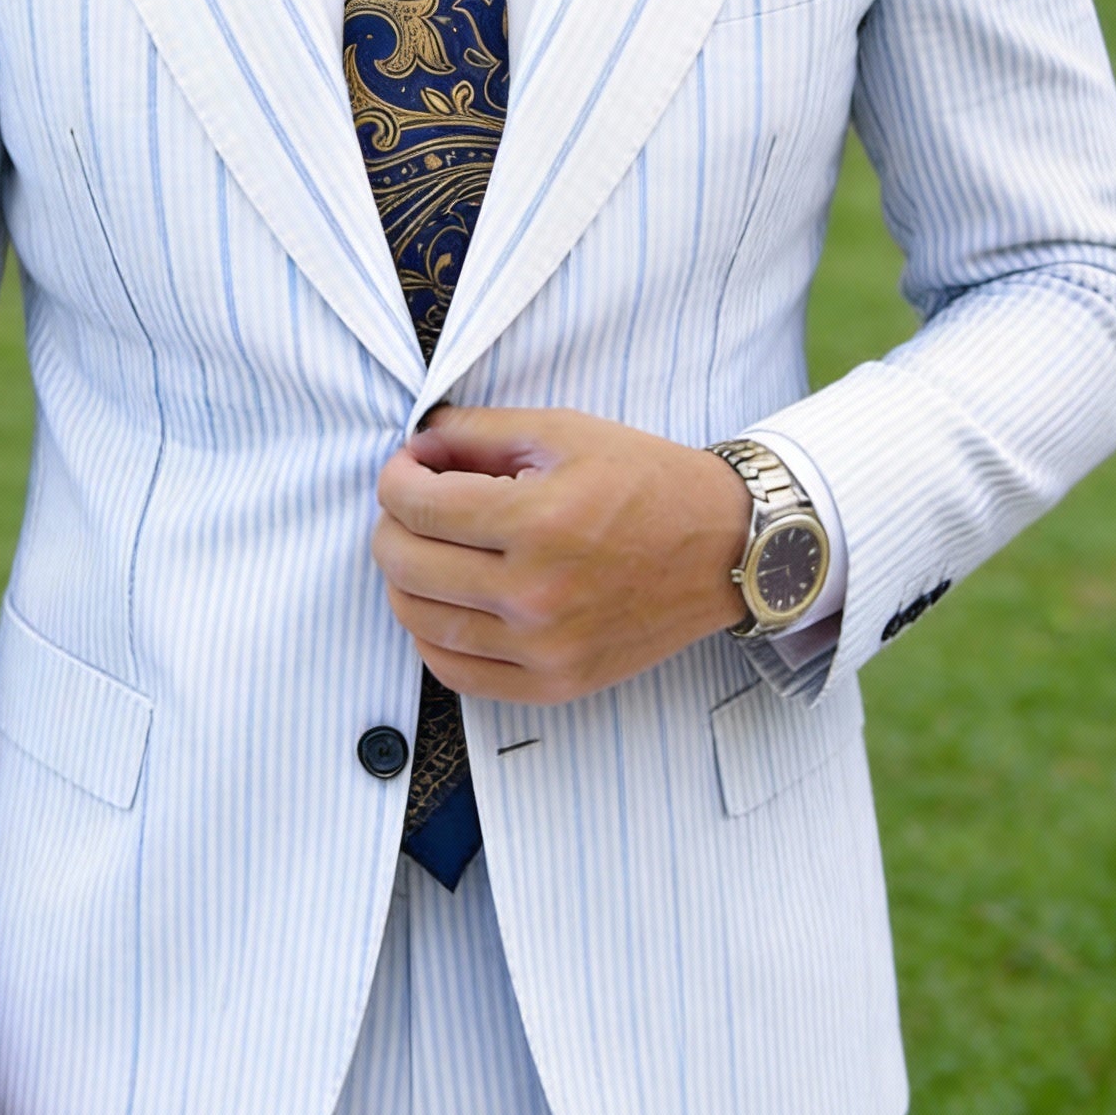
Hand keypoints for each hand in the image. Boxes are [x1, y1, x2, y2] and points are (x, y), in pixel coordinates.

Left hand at [372, 406, 752, 705]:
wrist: (725, 549)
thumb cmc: (647, 482)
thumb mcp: (564, 431)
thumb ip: (477, 433)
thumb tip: (415, 446)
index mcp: (539, 520)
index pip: (416, 505)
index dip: (395, 478)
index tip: (407, 469)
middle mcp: (536, 592)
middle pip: (405, 564)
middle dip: (390, 525)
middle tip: (408, 507)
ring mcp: (544, 648)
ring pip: (421, 621)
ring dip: (404, 580)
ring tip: (424, 552)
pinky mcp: (554, 683)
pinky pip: (456, 672)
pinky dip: (432, 637)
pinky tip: (445, 605)